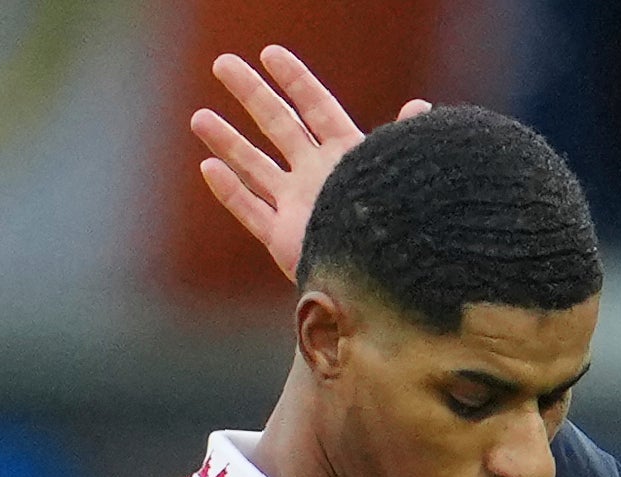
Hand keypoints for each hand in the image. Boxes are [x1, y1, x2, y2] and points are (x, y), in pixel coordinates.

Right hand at [189, 44, 430, 282]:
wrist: (389, 279)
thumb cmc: (401, 224)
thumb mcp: (401, 175)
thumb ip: (403, 142)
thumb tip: (421, 107)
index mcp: (347, 156)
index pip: (317, 107)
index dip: (295, 79)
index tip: (270, 53)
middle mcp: (319, 177)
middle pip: (278, 125)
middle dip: (251, 94)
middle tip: (222, 64)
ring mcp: (299, 207)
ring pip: (255, 167)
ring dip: (228, 142)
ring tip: (199, 117)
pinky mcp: (285, 240)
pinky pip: (251, 211)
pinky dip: (230, 191)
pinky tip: (209, 168)